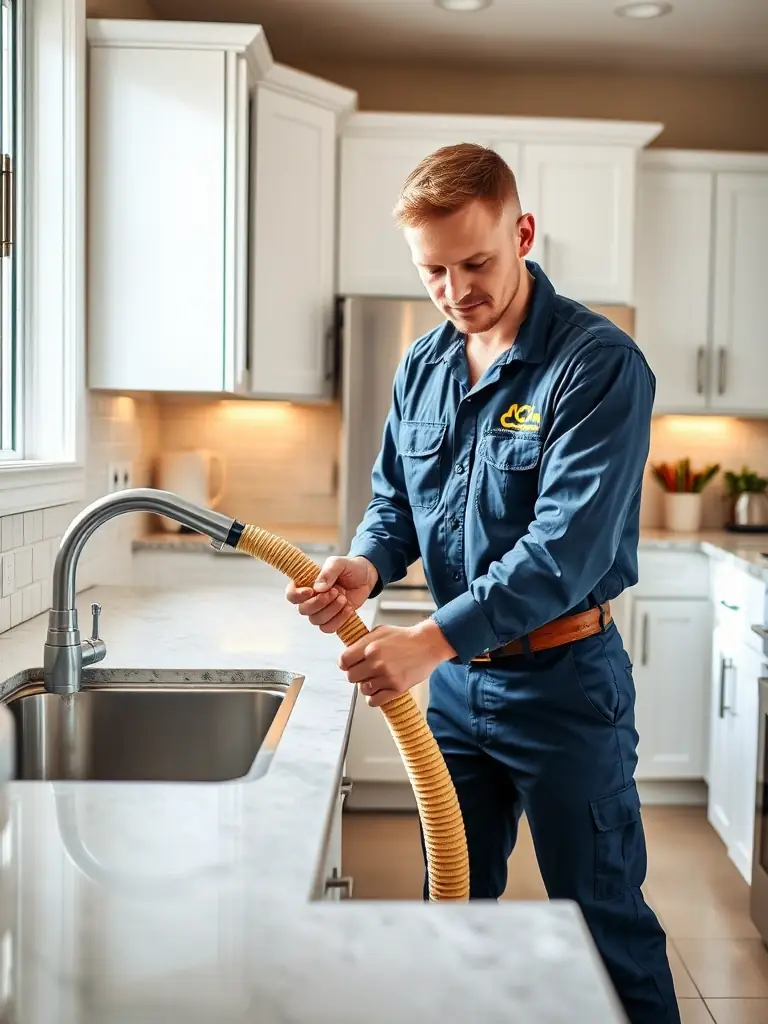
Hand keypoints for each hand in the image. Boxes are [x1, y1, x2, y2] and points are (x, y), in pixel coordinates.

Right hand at [285, 555, 377, 633]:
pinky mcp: (334, 619)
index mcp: (307, 584)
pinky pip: (329, 628)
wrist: (366, 577)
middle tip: (336, 591)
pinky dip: (339, 620)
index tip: (311, 591)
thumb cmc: (349, 568)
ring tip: (344, 598)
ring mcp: (322, 611)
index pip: (291, 595)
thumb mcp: (339, 563)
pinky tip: (348, 608)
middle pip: (303, 610)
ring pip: (316, 621)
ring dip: (332, 610)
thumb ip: (328, 572)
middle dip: (320, 603)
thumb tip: (318, 588)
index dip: (297, 596)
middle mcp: (311, 599)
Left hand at [339, 619, 455, 707]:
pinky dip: (374, 698)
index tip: (349, 665)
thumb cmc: (404, 637)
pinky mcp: (397, 688)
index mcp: (369, 646)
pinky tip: (380, 691)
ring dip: (367, 686)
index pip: (343, 661)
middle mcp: (376, 662)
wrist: (428, 644)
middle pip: (351, 677)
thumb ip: (363, 642)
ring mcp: (387, 676)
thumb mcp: (380, 631)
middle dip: (356, 675)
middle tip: (365, 672)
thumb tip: (349, 653)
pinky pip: (374, 701)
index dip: (345, 664)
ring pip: (362, 690)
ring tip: (375, 680)